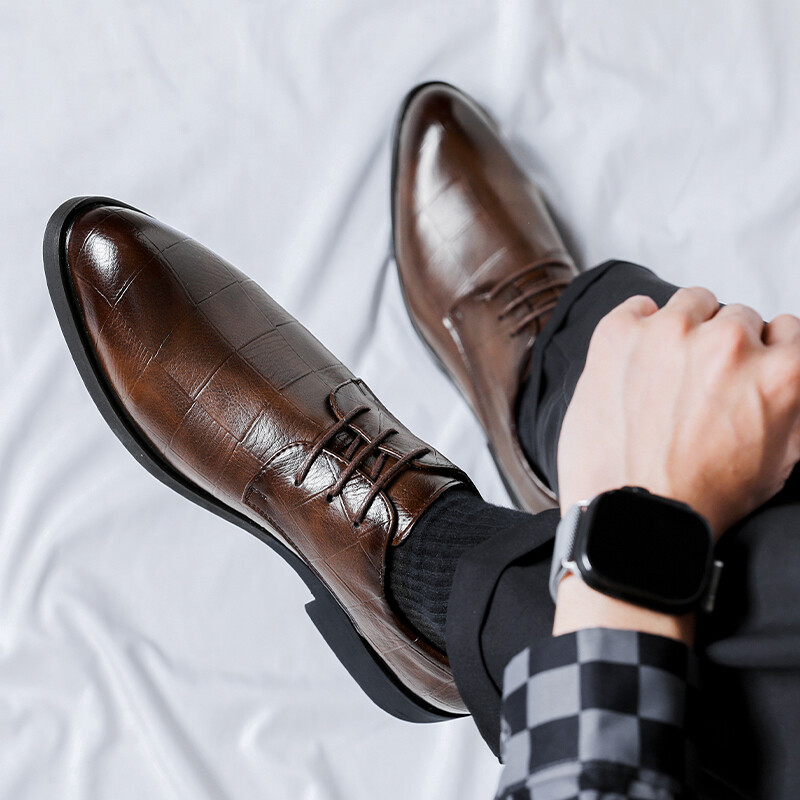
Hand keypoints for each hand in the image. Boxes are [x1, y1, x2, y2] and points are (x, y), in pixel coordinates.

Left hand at [557, 287, 799, 539]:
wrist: (631, 514)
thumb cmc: (702, 496)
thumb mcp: (783, 457)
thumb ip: (796, 399)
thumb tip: (789, 368)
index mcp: (780, 372)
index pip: (787, 329)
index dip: (765, 353)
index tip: (745, 371)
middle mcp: (729, 343)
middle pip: (738, 318)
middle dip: (724, 348)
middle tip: (701, 385)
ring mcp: (670, 333)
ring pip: (693, 303)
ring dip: (687, 330)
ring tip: (669, 373)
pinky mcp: (619, 334)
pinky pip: (639, 306)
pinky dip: (640, 327)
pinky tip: (637, 362)